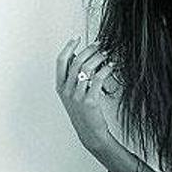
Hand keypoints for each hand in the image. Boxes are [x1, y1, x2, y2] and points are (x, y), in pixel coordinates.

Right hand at [55, 37, 114, 154]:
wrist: (90, 132)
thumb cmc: (84, 113)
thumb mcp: (73, 95)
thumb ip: (74, 78)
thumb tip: (79, 56)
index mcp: (60, 87)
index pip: (61, 61)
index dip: (68, 47)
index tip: (77, 38)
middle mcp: (66, 90)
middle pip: (76, 61)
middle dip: (89, 50)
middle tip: (100, 44)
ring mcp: (77, 96)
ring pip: (87, 68)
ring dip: (99, 57)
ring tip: (107, 54)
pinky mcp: (89, 100)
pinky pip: (98, 79)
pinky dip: (106, 69)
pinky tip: (111, 66)